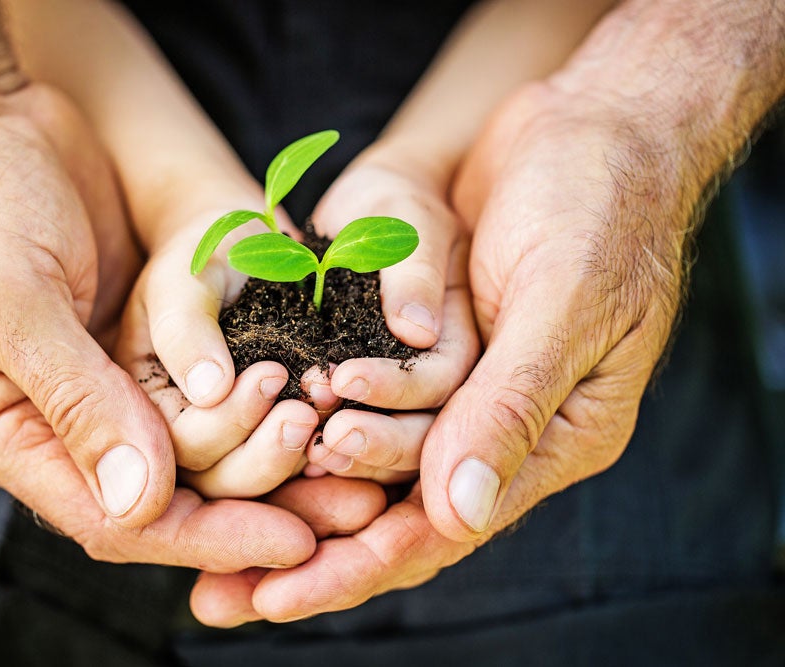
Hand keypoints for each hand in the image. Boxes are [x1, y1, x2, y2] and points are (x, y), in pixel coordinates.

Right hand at [0, 83, 315, 568]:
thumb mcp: (8, 301)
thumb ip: (75, 400)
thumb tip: (141, 504)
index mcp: (6, 433)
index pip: (114, 519)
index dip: (204, 539)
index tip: (289, 544)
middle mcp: (59, 421)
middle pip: (168, 496)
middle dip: (255, 506)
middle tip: (345, 507)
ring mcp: (103, 378)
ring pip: (198, 450)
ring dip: (270, 458)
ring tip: (346, 459)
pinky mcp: (140, 337)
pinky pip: (207, 390)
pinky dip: (259, 403)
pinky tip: (316, 404)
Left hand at [190, 81, 688, 621]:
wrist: (589, 122)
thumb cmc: (601, 202)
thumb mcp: (566, 302)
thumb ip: (512, 406)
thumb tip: (459, 514)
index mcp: (558, 435)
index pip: (449, 525)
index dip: (360, 565)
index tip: (277, 596)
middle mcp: (504, 422)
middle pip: (399, 505)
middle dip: (313, 543)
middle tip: (228, 575)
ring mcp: (464, 379)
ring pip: (373, 451)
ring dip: (305, 475)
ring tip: (228, 504)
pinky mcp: (428, 339)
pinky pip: (364, 391)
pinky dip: (315, 413)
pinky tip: (261, 430)